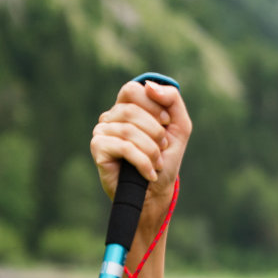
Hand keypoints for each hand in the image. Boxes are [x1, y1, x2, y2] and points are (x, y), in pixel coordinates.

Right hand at [90, 79, 191, 221]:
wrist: (156, 192)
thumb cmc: (166, 159)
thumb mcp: (179, 126)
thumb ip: (172, 100)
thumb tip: (149, 85)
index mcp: (127, 106)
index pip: (133, 89)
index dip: (153, 105)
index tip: (166, 124)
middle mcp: (111, 116)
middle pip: (132, 111)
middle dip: (155, 132)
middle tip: (163, 148)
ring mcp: (102, 131)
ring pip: (129, 131)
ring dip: (151, 150)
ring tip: (157, 163)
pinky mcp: (98, 148)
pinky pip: (123, 147)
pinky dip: (143, 162)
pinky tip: (149, 173)